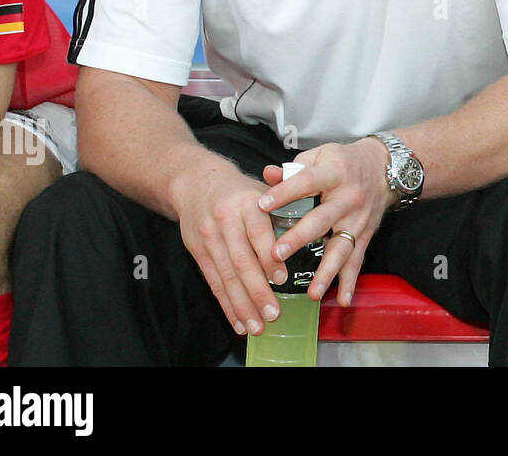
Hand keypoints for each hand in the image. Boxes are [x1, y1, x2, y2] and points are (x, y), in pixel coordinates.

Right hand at [170, 158, 282, 336]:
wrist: (195, 181)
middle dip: (257, 291)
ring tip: (256, 326)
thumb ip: (284, 210)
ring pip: (226, 276)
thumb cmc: (238, 190)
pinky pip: (213, 282)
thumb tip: (312, 231)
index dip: (268, 258)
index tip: (281, 278)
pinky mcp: (198, 252)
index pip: (258, 232)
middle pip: (241, 261)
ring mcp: (209, 239)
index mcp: (247, 204)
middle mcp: (226, 222)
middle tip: (273, 314)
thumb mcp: (261, 190)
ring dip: (242, 305)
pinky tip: (238, 321)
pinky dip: (226, 304)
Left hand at [258, 138, 397, 306]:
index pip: (306, 182)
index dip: (284, 193)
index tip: (261, 205)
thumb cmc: (344, 162)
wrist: (385, 167)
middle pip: (322, 219)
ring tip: (311, 293)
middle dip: (299, 237)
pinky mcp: (365, 234)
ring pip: (341, 247)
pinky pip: (357, 260)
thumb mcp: (320, 155)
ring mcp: (358, 219)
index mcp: (334, 173)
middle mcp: (348, 198)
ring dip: (326, 271)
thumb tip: (268, 175)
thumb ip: (293, 169)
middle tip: (276, 254)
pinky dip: (351, 281)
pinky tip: (343, 300)